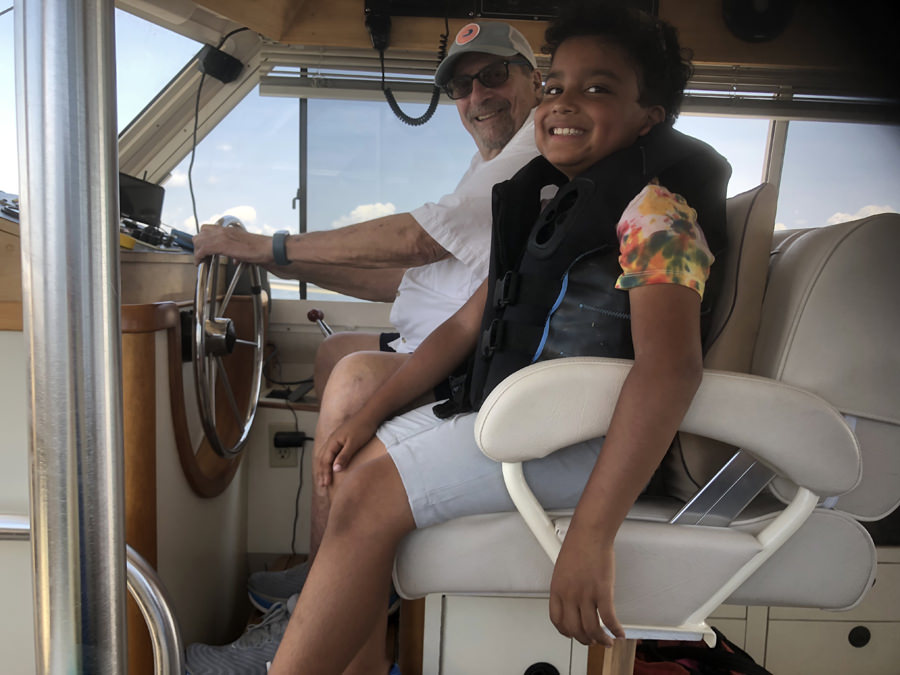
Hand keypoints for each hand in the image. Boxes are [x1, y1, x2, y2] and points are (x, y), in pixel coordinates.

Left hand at [192, 224, 270, 264]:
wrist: (267, 249)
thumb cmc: (260, 249)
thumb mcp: (245, 249)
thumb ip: (238, 254)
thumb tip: (235, 260)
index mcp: (229, 230)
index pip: (208, 228)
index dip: (203, 238)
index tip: (203, 248)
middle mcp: (224, 230)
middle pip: (200, 233)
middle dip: (198, 244)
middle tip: (200, 255)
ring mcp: (222, 236)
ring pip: (199, 240)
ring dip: (197, 250)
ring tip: (200, 259)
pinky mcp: (222, 244)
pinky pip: (203, 249)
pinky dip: (199, 256)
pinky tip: (200, 262)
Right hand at [313, 412, 379, 487]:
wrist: (370, 415)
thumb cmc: (363, 428)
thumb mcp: (354, 444)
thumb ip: (344, 456)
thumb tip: (334, 469)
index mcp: (333, 442)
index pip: (325, 461)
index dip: (325, 473)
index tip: (326, 484)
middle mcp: (331, 440)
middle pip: (322, 459)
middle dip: (321, 472)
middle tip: (322, 485)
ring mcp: (335, 439)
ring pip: (325, 456)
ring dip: (323, 467)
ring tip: (323, 478)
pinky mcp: (341, 439)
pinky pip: (330, 452)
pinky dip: (328, 461)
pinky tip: (331, 465)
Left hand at [549, 524, 624, 646]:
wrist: (590, 533)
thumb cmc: (578, 545)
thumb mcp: (562, 569)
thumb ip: (566, 587)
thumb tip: (572, 600)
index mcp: (557, 589)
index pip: (557, 621)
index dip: (566, 632)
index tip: (573, 634)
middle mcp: (570, 595)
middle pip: (575, 629)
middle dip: (584, 639)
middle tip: (592, 640)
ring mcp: (586, 595)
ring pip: (592, 629)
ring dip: (601, 640)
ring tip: (606, 641)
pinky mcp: (603, 592)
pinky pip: (609, 618)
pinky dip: (615, 629)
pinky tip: (619, 633)